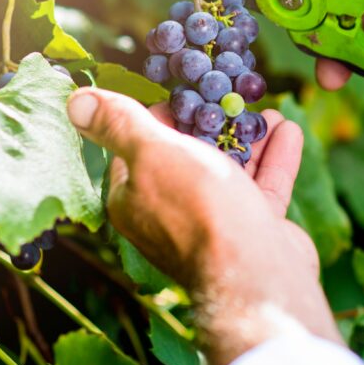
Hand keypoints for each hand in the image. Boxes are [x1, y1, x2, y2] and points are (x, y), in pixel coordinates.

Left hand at [67, 88, 341, 364]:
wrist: (255, 274)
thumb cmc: (198, 209)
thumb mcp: (152, 153)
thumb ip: (118, 124)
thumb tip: (76, 100)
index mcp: (133, 199)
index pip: (137, 148)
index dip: (158, 116)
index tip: (181, 90)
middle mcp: (169, 214)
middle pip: (188, 157)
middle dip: (210, 125)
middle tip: (227, 95)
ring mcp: (213, 224)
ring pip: (229, 171)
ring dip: (247, 138)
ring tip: (264, 111)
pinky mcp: (251, 231)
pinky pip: (261, 187)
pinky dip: (273, 159)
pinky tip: (288, 131)